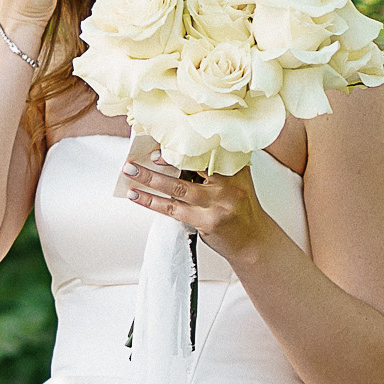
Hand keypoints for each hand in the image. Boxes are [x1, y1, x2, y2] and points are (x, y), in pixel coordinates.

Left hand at [120, 154, 278, 259]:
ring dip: (150, 179)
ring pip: (177, 187)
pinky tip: (136, 195)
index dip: (183, 145)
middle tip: (141, 155)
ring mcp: (218, 204)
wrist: (254, 242)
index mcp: (235, 168)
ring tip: (130, 171)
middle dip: (164, 159)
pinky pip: (173, 209)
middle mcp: (229, 184)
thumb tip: (173, 155)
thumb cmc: (240, 210)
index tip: (162, 141)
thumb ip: (213, 169)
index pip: (206, 151)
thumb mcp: (235, 183)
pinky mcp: (207, 222)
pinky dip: (151, 201)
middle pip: (191, 166)